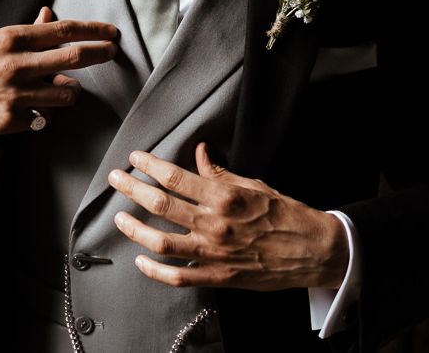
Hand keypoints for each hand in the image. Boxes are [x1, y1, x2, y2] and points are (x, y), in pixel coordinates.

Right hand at [0, 6, 117, 153]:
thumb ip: (26, 32)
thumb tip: (50, 15)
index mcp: (10, 39)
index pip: (63, 31)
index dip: (93, 31)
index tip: (111, 32)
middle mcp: (15, 65)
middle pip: (73, 58)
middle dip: (100, 53)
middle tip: (112, 52)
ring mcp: (14, 95)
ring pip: (66, 93)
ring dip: (72, 89)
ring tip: (65, 87)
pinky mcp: (11, 121)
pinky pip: (43, 116)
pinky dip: (43, 111)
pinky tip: (31, 107)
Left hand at [108, 143, 348, 290]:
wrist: (312, 251)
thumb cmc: (285, 214)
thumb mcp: (254, 184)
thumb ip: (221, 172)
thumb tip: (200, 152)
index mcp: (224, 195)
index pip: (175, 177)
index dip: (149, 165)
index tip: (135, 158)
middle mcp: (214, 223)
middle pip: (161, 204)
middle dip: (132, 189)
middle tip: (116, 179)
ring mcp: (213, 252)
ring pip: (161, 241)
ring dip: (135, 229)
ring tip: (120, 217)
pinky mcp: (217, 276)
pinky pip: (178, 275)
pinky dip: (154, 270)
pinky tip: (140, 260)